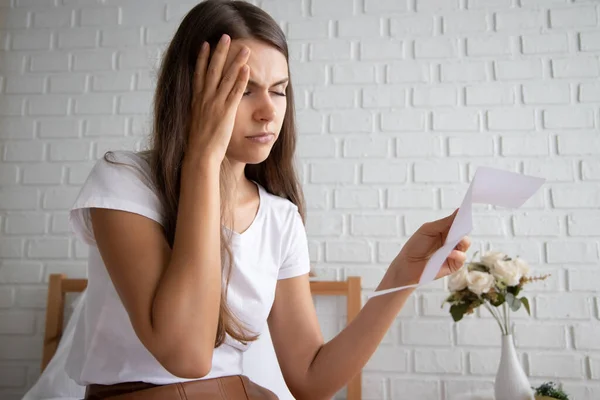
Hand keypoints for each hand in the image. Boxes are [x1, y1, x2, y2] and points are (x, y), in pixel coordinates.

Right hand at [185, 34, 250, 164]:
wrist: (200, 154)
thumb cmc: (198, 143)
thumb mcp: (196, 122)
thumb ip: (200, 111)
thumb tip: (202, 109)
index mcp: (196, 100)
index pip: (199, 74)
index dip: (202, 58)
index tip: (205, 44)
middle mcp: (205, 99)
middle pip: (213, 70)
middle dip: (220, 52)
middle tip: (225, 37)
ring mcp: (215, 104)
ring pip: (227, 78)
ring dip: (236, 61)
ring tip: (244, 49)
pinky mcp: (226, 112)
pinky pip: (235, 92)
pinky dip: (241, 80)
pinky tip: (246, 69)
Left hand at [385, 209, 470, 287]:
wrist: (407, 265)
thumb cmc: (415, 246)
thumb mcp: (428, 230)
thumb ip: (444, 222)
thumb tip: (459, 211)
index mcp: (444, 231)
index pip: (457, 223)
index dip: (462, 218)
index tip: (465, 213)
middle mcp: (450, 241)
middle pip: (463, 232)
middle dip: (464, 229)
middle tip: (462, 227)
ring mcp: (453, 252)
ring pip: (465, 244)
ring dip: (463, 241)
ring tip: (457, 240)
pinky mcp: (453, 264)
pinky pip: (461, 259)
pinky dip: (458, 255)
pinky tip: (450, 253)